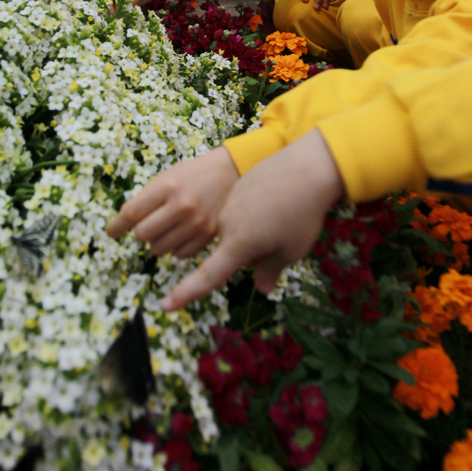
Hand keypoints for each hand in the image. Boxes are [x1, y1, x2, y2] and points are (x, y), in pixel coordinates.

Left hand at [105, 146, 238, 256]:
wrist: (231, 172)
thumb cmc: (193, 174)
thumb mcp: (167, 177)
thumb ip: (147, 199)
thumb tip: (124, 224)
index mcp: (167, 187)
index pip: (131, 213)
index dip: (116, 226)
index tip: (111, 232)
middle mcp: (182, 206)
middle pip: (142, 235)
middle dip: (141, 230)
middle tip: (150, 222)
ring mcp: (196, 223)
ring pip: (158, 248)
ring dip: (158, 240)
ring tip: (169, 226)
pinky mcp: (208, 236)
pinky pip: (179, 255)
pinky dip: (176, 247)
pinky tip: (183, 232)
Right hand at [160, 130, 344, 310]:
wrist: (306, 165)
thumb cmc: (301, 213)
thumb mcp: (291, 249)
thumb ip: (270, 270)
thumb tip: (262, 288)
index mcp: (237, 244)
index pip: (208, 275)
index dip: (186, 292)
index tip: (165, 305)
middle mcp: (227, 224)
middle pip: (228, 249)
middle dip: (249, 251)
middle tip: (281, 236)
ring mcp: (231, 203)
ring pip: (234, 228)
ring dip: (252, 229)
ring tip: (283, 215)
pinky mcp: (238, 187)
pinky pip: (239, 208)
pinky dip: (254, 211)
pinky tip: (277, 199)